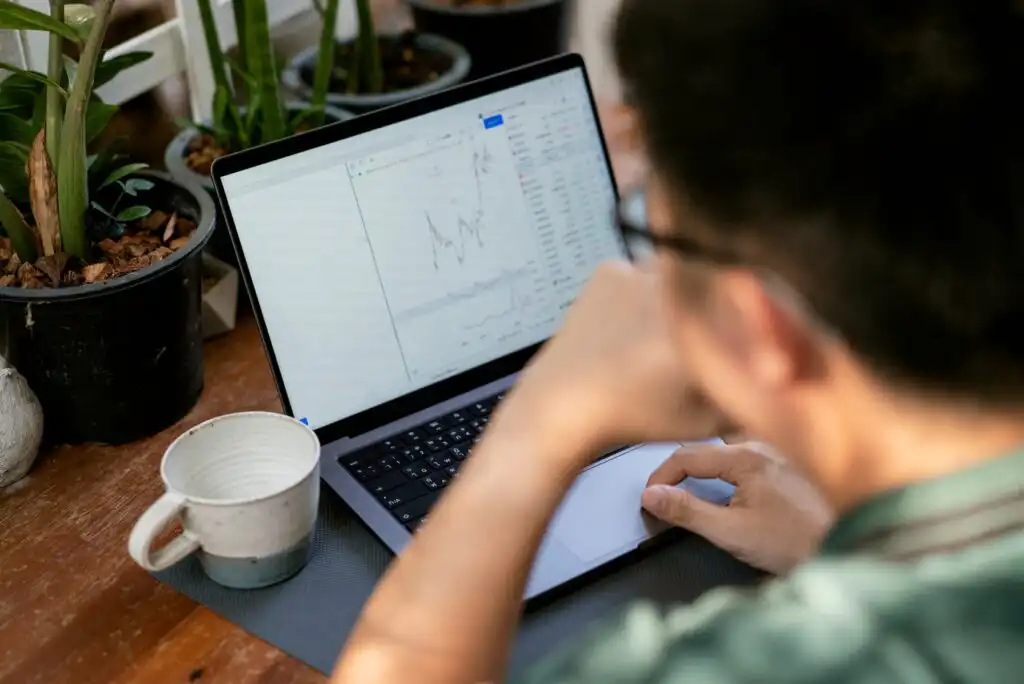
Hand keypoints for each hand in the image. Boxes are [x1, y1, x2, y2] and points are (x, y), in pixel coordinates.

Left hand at [493, 262, 730, 459]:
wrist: (564, 406)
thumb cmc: (638, 416)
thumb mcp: (709, 417)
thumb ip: (751, 389)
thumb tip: (777, 365)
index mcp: (705, 322)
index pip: (751, 301)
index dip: (752, 317)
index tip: (739, 335)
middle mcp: (675, 286)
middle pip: (713, 281)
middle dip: (713, 304)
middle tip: (693, 337)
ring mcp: (640, 272)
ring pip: (676, 272)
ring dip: (676, 294)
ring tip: (655, 333)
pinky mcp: (609, 270)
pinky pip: (641, 271)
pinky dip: (643, 291)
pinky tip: (630, 324)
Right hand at [640, 442, 833, 573]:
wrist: (850, 548)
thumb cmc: (797, 543)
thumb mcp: (732, 532)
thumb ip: (688, 512)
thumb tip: (652, 496)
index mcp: (746, 457)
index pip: (685, 455)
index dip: (660, 477)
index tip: (650, 498)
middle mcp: (764, 446)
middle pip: (706, 447)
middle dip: (680, 467)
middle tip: (666, 492)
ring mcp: (779, 453)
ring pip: (727, 448)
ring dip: (705, 465)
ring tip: (691, 486)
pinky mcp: (790, 466)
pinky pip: (747, 455)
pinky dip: (728, 467)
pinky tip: (730, 488)